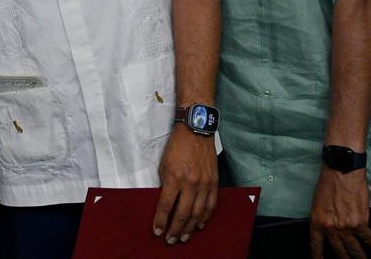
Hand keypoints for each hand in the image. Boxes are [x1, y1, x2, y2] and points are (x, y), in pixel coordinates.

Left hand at [152, 125, 217, 243]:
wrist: (196, 130)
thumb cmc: (177, 146)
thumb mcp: (164, 164)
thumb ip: (165, 184)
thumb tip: (165, 203)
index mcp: (175, 177)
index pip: (166, 205)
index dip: (161, 220)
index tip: (157, 230)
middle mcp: (191, 182)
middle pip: (182, 213)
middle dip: (175, 229)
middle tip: (170, 239)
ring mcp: (204, 183)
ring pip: (198, 213)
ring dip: (190, 228)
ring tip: (184, 237)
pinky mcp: (214, 182)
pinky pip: (210, 204)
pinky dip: (205, 217)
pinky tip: (199, 224)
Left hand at [309, 167, 370, 258]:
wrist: (342, 170)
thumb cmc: (329, 181)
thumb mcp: (318, 202)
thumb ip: (324, 218)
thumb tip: (332, 230)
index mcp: (317, 222)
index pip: (316, 245)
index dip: (318, 257)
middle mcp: (330, 228)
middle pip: (338, 250)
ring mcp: (346, 227)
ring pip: (354, 248)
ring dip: (359, 256)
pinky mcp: (361, 223)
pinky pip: (369, 238)